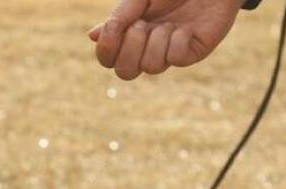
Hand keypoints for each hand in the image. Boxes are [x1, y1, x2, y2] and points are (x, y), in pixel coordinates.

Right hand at [90, 0, 243, 79]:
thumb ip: (118, 17)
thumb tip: (92, 36)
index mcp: (131, 35)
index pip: (108, 60)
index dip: (106, 50)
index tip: (114, 27)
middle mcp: (147, 49)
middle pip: (124, 73)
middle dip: (131, 47)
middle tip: (143, 25)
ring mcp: (169, 53)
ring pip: (151, 67)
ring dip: (157, 39)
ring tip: (170, 23)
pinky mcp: (192, 53)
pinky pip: (175, 58)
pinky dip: (177, 40)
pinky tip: (186, 28)